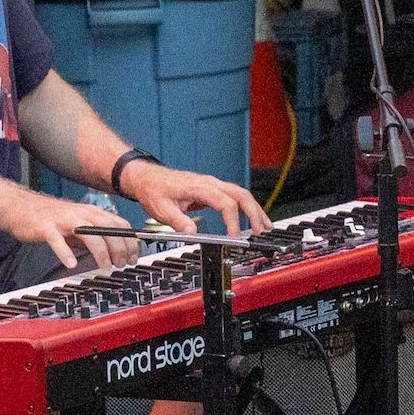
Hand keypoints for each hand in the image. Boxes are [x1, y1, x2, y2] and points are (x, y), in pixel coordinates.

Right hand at [0, 188, 139, 272]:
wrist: (18, 206)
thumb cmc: (51, 218)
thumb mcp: (78, 224)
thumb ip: (94, 235)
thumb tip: (115, 251)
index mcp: (91, 212)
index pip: (118, 224)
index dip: (130, 241)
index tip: (134, 257)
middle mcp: (80, 213)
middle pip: (108, 228)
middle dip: (120, 247)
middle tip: (122, 264)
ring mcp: (63, 220)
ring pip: (89, 233)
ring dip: (101, 251)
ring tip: (105, 267)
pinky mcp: (45, 227)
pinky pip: (57, 240)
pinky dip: (66, 252)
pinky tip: (71, 264)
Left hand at [123, 159, 266, 237]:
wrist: (147, 177)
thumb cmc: (154, 190)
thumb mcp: (161, 208)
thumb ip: (178, 221)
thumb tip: (193, 234)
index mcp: (199, 187)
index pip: (224, 203)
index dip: (232, 221)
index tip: (234, 236)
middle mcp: (210, 183)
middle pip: (241, 195)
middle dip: (254, 213)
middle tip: (260, 232)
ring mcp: (214, 185)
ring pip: (242, 195)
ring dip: (256, 210)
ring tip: (266, 227)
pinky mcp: (214, 190)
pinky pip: (236, 197)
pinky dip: (248, 208)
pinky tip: (254, 218)